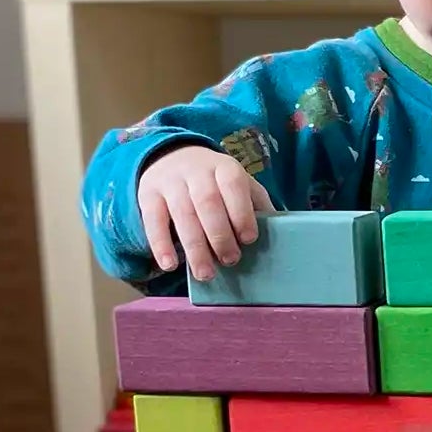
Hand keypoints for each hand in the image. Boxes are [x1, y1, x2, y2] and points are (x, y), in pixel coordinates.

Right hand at [138, 145, 275, 281]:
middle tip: (230, 261)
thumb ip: (257, 205)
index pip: (233, 186)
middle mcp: (196, 172)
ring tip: (205, 273)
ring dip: (194, 247)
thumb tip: (283, 234)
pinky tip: (170, 265)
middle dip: (220, 235)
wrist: (173, 158)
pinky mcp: (148, 195)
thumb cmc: (217, 183)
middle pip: (207, 202)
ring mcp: (170, 182)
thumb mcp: (240, 185)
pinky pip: (152, 220)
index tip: (249, 239)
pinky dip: (160, 244)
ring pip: (182, 215)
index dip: (241, 212)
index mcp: (225, 168)